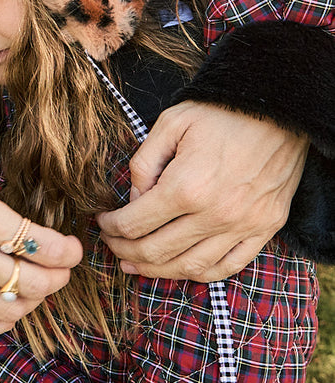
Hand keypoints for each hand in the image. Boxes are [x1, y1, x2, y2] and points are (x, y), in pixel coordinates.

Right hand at [0, 163, 81, 341]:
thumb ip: (5, 220)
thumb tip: (38, 243)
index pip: (39, 245)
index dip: (67, 251)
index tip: (72, 249)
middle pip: (32, 281)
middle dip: (57, 278)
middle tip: (61, 270)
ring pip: (9, 307)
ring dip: (33, 301)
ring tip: (35, 288)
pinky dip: (2, 323)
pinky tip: (10, 311)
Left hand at [97, 102, 308, 279]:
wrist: (279, 108)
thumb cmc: (221, 112)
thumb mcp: (170, 123)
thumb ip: (144, 164)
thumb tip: (135, 201)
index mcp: (185, 186)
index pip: (134, 223)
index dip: (111, 228)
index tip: (102, 223)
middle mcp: (214, 214)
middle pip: (157, 251)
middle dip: (125, 251)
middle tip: (113, 246)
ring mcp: (243, 225)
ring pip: (190, 267)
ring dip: (158, 271)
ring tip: (137, 265)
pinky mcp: (264, 228)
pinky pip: (228, 266)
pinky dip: (201, 273)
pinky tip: (182, 268)